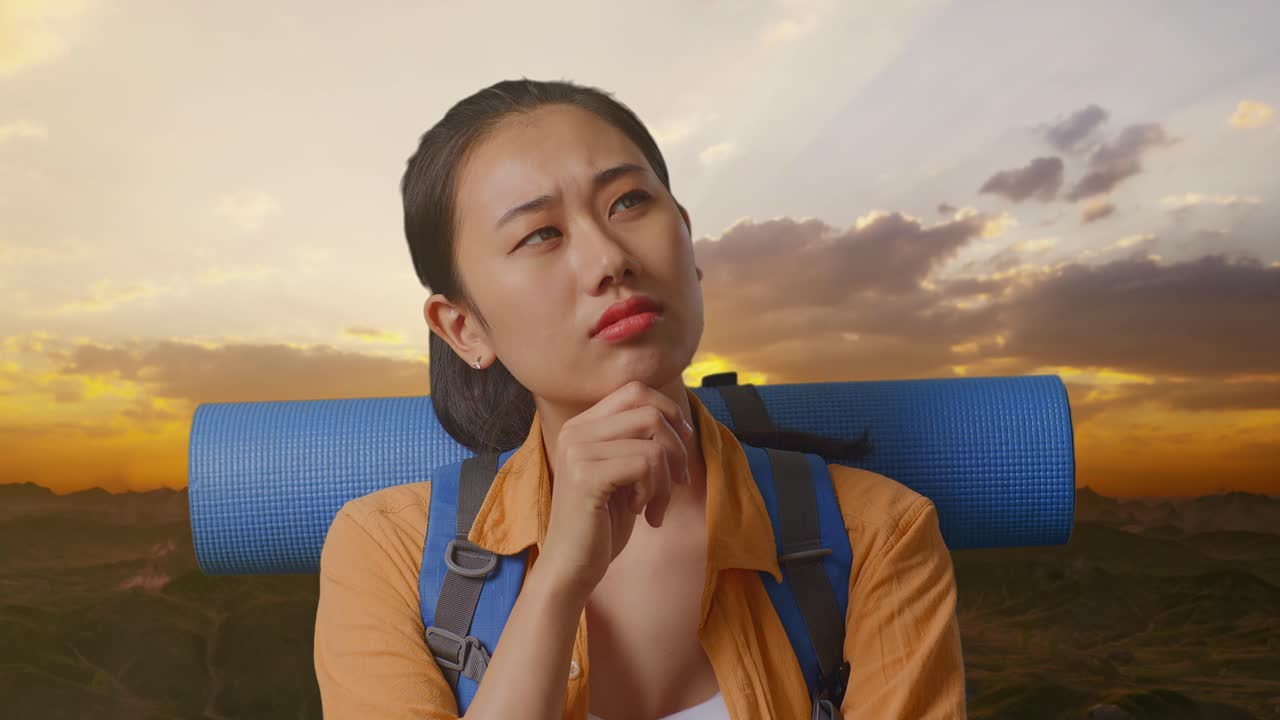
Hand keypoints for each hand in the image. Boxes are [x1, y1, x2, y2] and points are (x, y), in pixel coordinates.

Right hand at [537, 380, 692, 601]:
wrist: (572, 566)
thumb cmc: (603, 523)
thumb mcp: (624, 473)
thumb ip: (639, 442)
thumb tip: (679, 421)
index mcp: (583, 425)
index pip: (636, 391)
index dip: (669, 412)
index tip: (681, 448)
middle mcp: (576, 431)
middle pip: (649, 411)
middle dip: (677, 447)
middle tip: (677, 481)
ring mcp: (578, 451)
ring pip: (653, 442)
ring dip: (666, 479)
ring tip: (654, 506)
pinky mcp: (586, 476)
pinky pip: (645, 465)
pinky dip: (654, 491)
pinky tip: (641, 512)